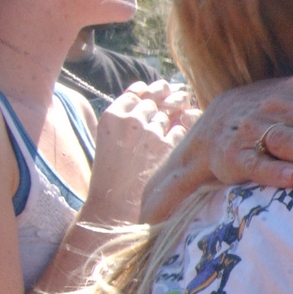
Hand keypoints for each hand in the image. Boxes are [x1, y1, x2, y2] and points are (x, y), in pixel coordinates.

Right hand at [82, 88, 194, 225]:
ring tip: (174, 123)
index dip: (149, 92)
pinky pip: (182, 128)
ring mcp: (150, 132)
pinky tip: (179, 136)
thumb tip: (151, 96)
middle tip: (173, 103)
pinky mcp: (167, 146)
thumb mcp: (109, 137)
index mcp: (112, 116)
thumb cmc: (111, 171)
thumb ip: (126, 116)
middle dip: (165, 102)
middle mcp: (131, 120)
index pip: (137, 92)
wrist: (115, 201)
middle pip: (155, 101)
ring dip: (174, 116)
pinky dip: (183, 129)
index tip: (156, 95)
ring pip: (168, 114)